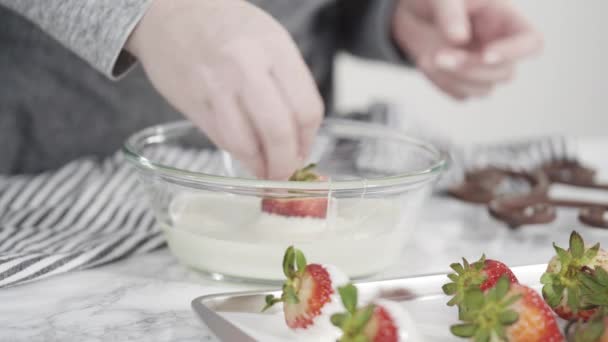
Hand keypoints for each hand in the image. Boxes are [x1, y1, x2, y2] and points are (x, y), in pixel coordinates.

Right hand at [126, 0, 323, 179]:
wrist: (171, 11)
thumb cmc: (226, 26)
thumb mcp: (270, 40)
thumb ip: (288, 85)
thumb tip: (299, 138)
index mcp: (274, 48)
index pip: (306, 109)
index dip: (307, 140)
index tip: (303, 153)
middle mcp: (246, 66)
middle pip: (278, 132)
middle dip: (285, 164)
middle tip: (285, 174)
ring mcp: (216, 85)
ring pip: (246, 144)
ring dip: (260, 167)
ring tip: (265, 171)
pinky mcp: (192, 103)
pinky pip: (221, 140)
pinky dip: (238, 155)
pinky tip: (245, 156)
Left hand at [393, 0, 542, 99]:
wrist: (409, 12)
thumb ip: (451, 13)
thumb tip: (459, 38)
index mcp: (504, 19)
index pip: (531, 42)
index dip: (514, 53)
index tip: (485, 54)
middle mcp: (498, 45)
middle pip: (504, 73)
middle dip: (470, 68)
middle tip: (439, 55)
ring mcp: (480, 66)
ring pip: (484, 89)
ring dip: (454, 79)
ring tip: (426, 59)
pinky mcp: (462, 80)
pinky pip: (461, 95)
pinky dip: (441, 84)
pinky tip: (426, 64)